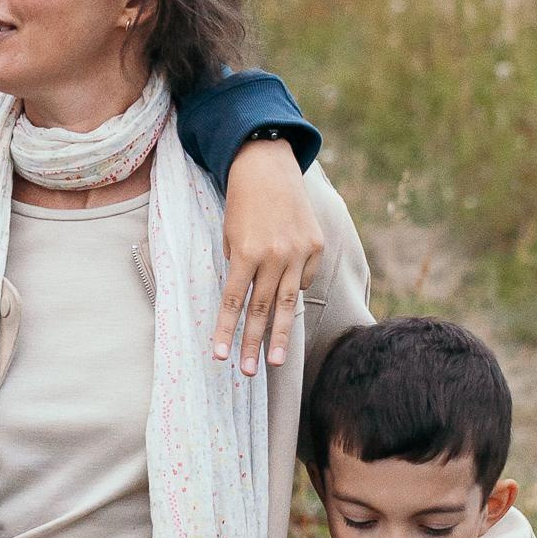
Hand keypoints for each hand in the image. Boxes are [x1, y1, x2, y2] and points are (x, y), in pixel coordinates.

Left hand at [214, 138, 322, 376]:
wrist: (268, 165)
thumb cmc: (241, 201)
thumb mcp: (229, 233)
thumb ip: (237, 266)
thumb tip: (244, 300)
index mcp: (246, 252)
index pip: (234, 301)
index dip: (226, 330)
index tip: (220, 356)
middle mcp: (275, 255)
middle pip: (262, 309)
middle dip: (254, 344)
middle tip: (249, 372)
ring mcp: (299, 251)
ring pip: (288, 303)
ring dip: (279, 335)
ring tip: (274, 362)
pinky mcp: (316, 245)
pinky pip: (305, 278)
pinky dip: (295, 290)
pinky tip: (287, 303)